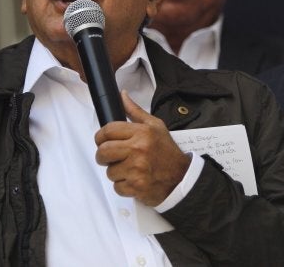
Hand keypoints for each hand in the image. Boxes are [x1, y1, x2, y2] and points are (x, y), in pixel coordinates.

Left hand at [94, 91, 189, 205]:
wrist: (182, 177)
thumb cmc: (167, 152)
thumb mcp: (155, 126)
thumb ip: (135, 111)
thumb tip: (122, 96)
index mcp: (141, 133)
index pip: (108, 130)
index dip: (101, 136)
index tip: (102, 140)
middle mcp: (138, 150)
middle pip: (103, 151)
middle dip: (103, 155)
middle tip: (111, 157)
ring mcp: (137, 169)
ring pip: (109, 171)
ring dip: (116, 172)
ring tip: (129, 169)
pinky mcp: (136, 186)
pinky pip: (116, 187)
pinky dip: (123, 186)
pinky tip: (134, 179)